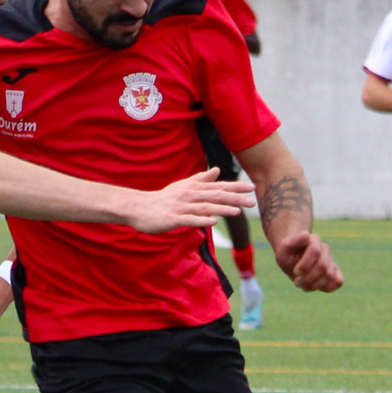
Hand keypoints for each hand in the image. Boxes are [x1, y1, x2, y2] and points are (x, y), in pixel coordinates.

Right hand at [125, 169, 255, 234]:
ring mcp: (181, 207)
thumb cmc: (163, 198)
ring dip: (221, 209)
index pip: (218, 187)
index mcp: (193, 188)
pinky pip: (189, 220)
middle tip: (252, 202)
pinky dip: (201, 220)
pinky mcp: (173, 218)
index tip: (252, 188)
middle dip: (234, 198)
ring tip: (237, 212)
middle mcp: (189, 195)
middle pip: (215, 196)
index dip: (235, 187)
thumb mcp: (183, 186)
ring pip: (204, 207)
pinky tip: (213, 222)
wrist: (139, 207)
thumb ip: (201, 179)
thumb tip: (217, 170)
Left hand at [273, 231, 342, 291]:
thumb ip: (294, 241)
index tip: (295, 272)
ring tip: (302, 285)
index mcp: (314, 240)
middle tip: (297, 282)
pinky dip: (326, 288)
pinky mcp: (334, 272)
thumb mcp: (284, 248)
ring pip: (329, 275)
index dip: (305, 265)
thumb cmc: (288, 254)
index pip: (315, 251)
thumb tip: (306, 234)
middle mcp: (325, 249)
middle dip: (308, 278)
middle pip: (322, 266)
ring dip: (313, 285)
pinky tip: (314, 286)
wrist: (292, 259)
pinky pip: (338, 282)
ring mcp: (331, 260)